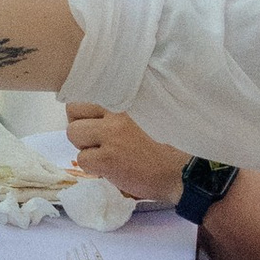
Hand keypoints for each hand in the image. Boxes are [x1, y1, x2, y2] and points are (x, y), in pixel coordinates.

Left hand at [66, 105, 186, 205]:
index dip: (87, 109)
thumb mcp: (150, 111)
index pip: (88, 89)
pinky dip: (93, 168)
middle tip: (97, 139)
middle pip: (73, 109)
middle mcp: (117, 109)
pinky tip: (112, 169)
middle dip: (81, 126)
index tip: (95, 120)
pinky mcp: (108, 158)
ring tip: (105, 154)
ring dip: (85, 146)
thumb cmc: (172, 142)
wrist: (186, 170)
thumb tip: (97, 112)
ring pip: (73, 133)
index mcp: (128, 96)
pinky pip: (82, 159)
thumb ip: (125, 107)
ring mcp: (111, 133)